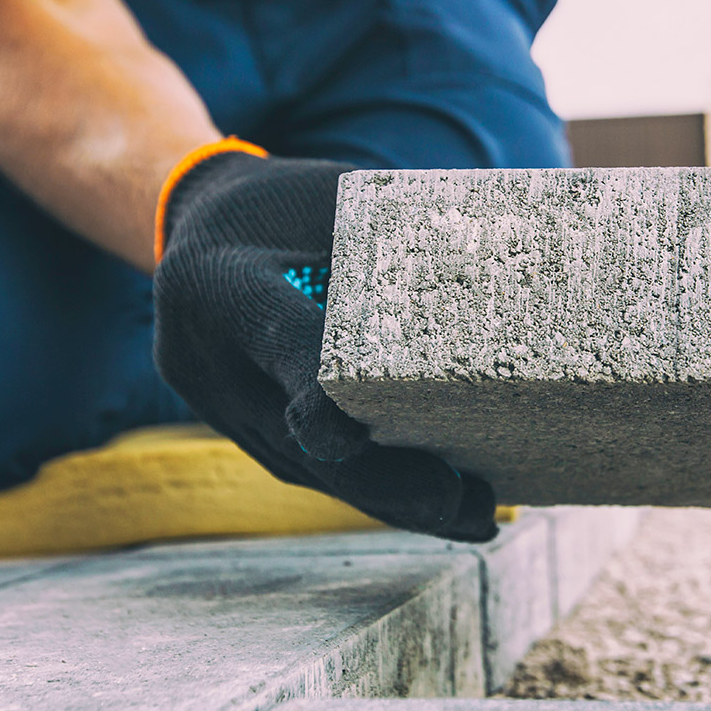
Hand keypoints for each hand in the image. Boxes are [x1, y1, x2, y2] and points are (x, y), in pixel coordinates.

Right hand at [152, 141, 498, 540]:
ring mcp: (216, 405)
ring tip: (475, 516)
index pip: (279, 343)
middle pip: (295, 435)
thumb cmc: (288, 201)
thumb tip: (511, 254)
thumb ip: (398, 235)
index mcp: (220, 282)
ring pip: (305, 469)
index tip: (362, 435)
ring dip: (388, 500)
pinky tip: (438, 510)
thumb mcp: (335, 195)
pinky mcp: (240, 429)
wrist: (199, 225)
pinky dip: (371, 491)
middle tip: (457, 501)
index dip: (321, 395)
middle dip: (379, 477)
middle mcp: (205, 357)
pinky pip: (307, 470)